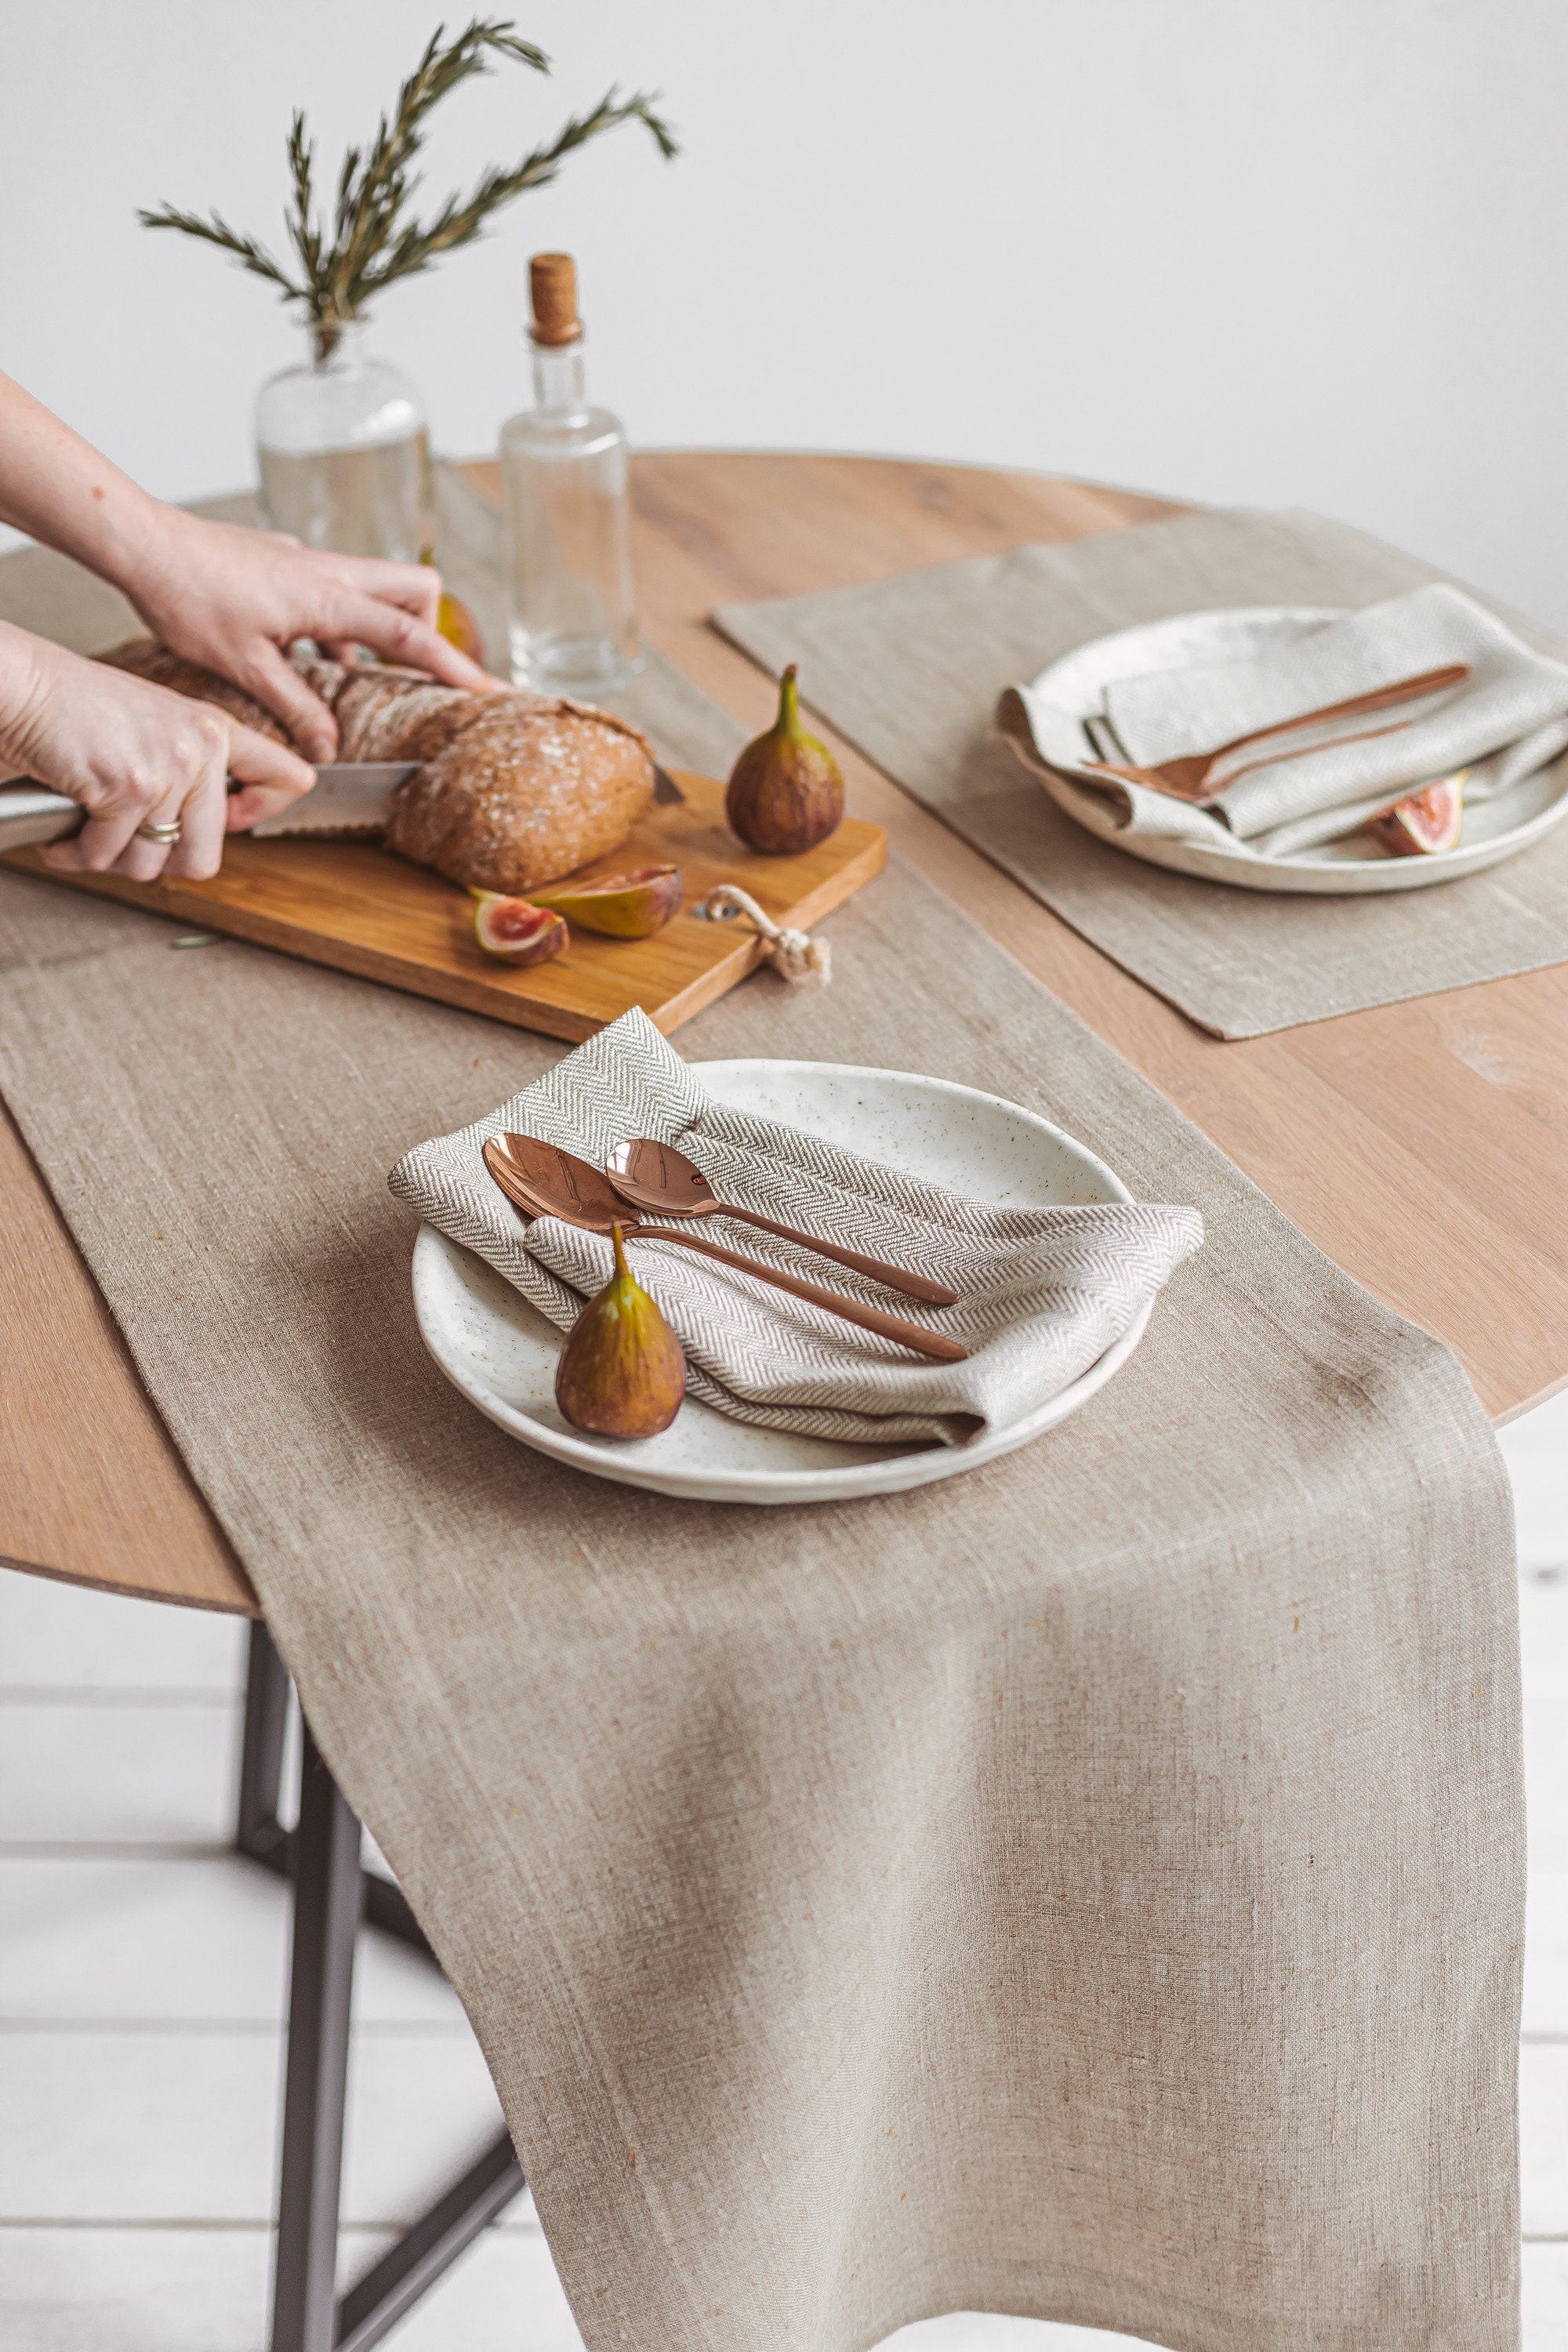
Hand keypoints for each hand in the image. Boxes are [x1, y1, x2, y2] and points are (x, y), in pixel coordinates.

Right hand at [0, 624, 314, 881]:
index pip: (288, 778)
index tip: (233, 820)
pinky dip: (76, 855)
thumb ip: (198, 766)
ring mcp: (168, 771)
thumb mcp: (160, 722)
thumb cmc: (77, 706)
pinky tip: (63, 838)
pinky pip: (106, 855)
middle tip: (125, 843)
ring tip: (89, 835)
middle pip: (204, 856)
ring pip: (152, 864)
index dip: (263, 812)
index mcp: (216, 730)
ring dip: (111, 861)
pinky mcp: (127, 789)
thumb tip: (233, 822)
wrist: (24, 684)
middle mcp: (201, 750)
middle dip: (156, 860)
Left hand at [119, 509, 498, 760]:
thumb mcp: (245, 666)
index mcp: (330, 599)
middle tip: (411, 671)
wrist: (145, 544)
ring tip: (347, 677)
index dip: (454, 665)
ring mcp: (309, 562)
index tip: (486, 690)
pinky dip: (334, 624)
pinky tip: (300, 653)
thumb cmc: (190, 598)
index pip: (411, 634)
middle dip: (427, 628)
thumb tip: (330, 746)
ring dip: (374, 631)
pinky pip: (332, 592)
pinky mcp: (286, 561)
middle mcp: (330, 573)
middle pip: (414, 589)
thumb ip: (296, 705)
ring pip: (374, 589)